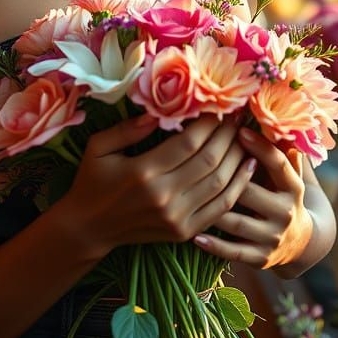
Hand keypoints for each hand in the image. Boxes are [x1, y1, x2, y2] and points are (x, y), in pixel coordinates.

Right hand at [58, 113, 258, 257]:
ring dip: (238, 157)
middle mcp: (164, 196)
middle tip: (238, 115)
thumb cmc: (92, 181)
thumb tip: (157, 113)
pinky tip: (248, 166)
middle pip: (210, 160)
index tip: (219, 106)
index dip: (209, 123)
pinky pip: (220, 207)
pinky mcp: (184, 231)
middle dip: (228, 135)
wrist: (89, 228)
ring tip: (246, 136)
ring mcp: (177, 217)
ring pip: (221, 183)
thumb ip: (126, 128)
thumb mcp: (98, 147)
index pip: (189, 142)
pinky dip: (238, 186)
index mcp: (143, 172)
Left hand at [192, 127, 313, 269]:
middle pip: (250, 191)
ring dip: (210, 208)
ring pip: (237, 221)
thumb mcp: (289, 173)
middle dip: (223, 175)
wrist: (302, 242)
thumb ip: (279, 148)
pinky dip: (213, 245)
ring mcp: (273, 237)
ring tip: (183, 196)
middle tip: (193, 161)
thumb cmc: (282, 193)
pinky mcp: (261, 258)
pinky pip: (233, 252)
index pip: (277, 162)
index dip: (258, 145)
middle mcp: (286, 212)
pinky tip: (194, 235)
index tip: (237, 129)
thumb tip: (267, 111)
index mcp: (293, 186)